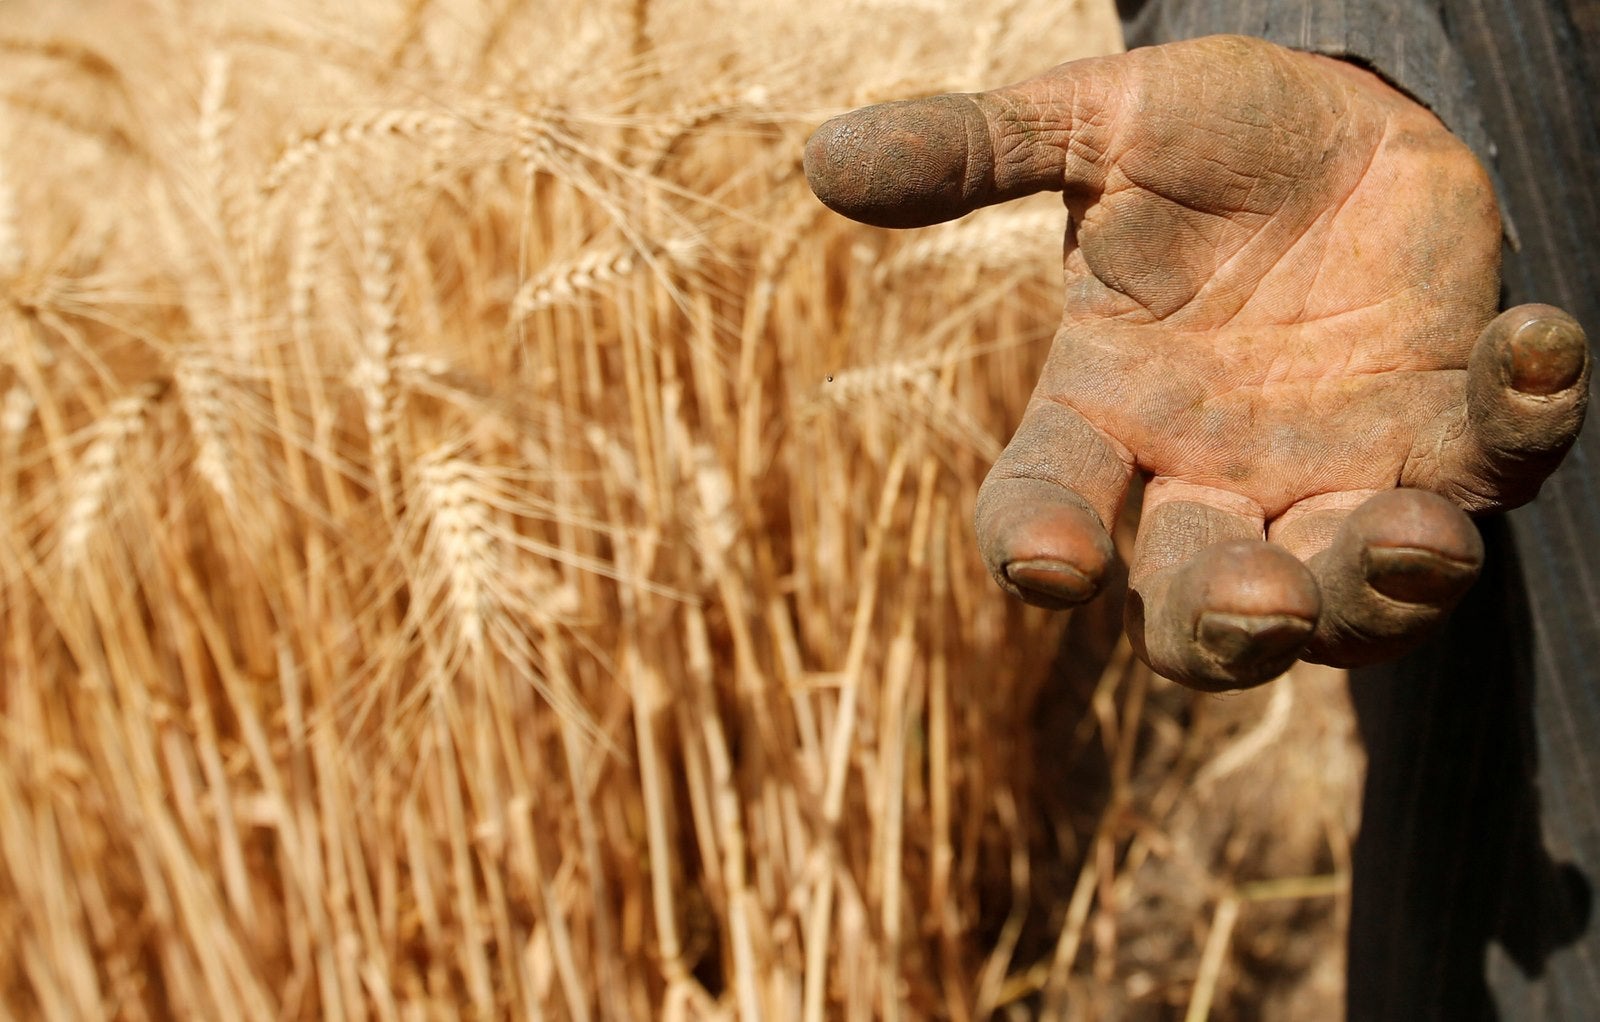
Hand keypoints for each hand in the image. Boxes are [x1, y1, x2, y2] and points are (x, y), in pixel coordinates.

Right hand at [804, 35, 1588, 689]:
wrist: (1347, 120)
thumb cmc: (1207, 137)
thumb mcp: (1096, 126)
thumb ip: (977, 151)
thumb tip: (823, 159)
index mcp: (1103, 413)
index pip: (1043, 508)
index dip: (1038, 549)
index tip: (1051, 567)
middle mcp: (1210, 475)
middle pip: (1199, 608)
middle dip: (1227, 626)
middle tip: (1258, 612)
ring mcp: (1335, 471)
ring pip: (1354, 594)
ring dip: (1386, 585)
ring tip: (1418, 540)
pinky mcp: (1449, 433)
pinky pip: (1495, 463)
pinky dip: (1524, 421)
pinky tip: (1536, 343)